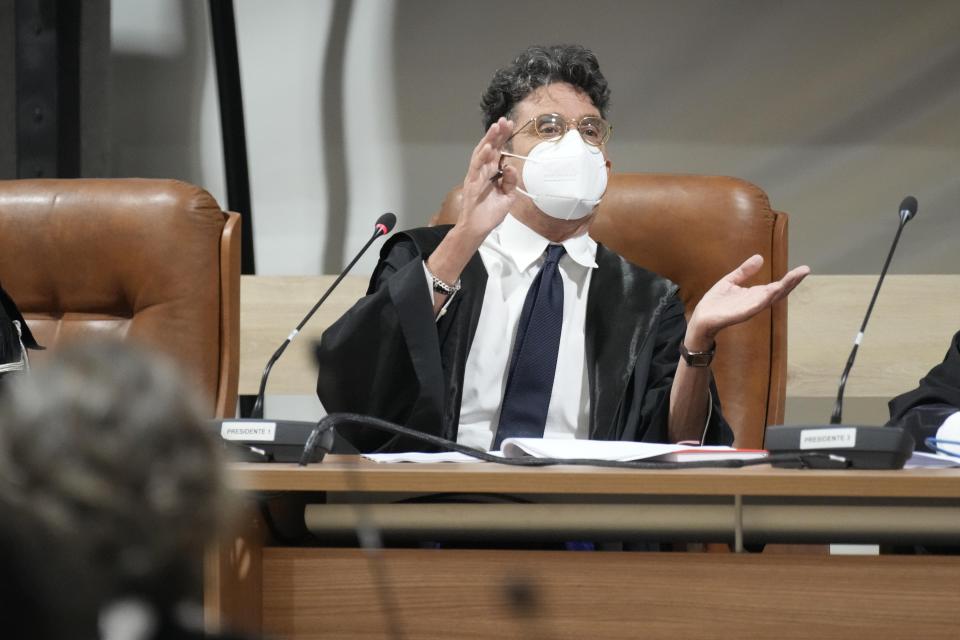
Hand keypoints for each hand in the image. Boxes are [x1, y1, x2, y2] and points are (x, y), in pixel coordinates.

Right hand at [456, 117, 518, 238]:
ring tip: (495, 127)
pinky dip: (482, 156)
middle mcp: (483, 171)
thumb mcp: (507, 196)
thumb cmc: (490, 214)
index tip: (510, 125)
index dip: (503, 138)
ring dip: (489, 140)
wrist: (478, 228)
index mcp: (492, 172)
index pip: (498, 151)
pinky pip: (476, 167)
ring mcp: (476, 175)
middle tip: (504, 120)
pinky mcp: (471, 183)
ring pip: (482, 153)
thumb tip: (511, 166)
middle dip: (497, 134)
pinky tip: (488, 147)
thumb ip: (511, 181)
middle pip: (490, 148)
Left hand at [686, 254, 809, 348]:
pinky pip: (753, 306)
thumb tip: (760, 257)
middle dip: (791, 282)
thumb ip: (744, 271)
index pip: (777, 286)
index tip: (804, 269)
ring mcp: (749, 309)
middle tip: (805, 271)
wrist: (701, 318)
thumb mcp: (730, 281)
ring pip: (769, 298)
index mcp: (755, 294)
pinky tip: (771, 291)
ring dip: (781, 289)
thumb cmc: (716, 303)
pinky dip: (763, 299)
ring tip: (793, 278)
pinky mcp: (739, 314)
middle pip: (778, 292)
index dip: (790, 278)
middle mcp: (755, 302)